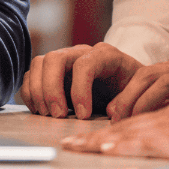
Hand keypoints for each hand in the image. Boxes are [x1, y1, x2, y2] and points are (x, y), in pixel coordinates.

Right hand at [21, 42, 139, 119]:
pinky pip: (32, 75)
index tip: (83, 115)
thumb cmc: (133, 88)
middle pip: (54, 59)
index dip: (80, 90)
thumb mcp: (138, 93)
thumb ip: (127, 101)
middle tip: (57, 115)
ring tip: (47, 114)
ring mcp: (65, 59)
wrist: (129, 83)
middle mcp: (80, 52)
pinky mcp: (53, 72)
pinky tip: (39, 110)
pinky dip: (30, 92)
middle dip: (51, 89)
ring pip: (39, 63)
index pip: (84, 64)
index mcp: (105, 55)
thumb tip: (112, 114)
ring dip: (38, 91)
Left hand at [105, 55, 168, 119]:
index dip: (127, 93)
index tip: (114, 112)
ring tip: (125, 124)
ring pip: (161, 84)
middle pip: (148, 76)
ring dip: (139, 104)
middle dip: (126, 98)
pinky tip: (151, 127)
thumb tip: (154, 112)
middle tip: (113, 119)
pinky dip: (164, 111)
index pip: (148, 74)